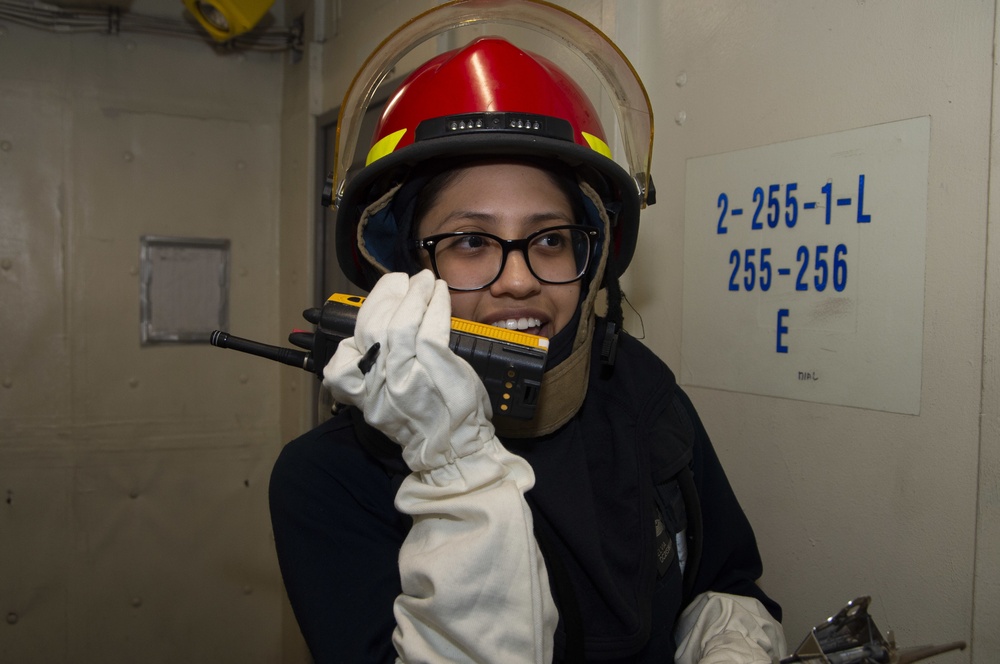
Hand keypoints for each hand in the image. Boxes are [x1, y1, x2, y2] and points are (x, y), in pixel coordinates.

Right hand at [323, 270, 493, 470]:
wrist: (455, 451)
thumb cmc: (429, 426)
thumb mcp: (389, 407)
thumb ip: (377, 376)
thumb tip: (381, 339)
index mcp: (364, 396)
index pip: (342, 358)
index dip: (355, 327)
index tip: (373, 308)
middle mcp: (379, 384)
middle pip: (369, 329)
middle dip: (383, 297)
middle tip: (397, 282)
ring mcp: (406, 375)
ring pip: (398, 323)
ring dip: (411, 295)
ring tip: (421, 280)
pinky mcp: (434, 368)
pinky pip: (428, 327)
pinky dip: (433, 304)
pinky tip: (438, 293)